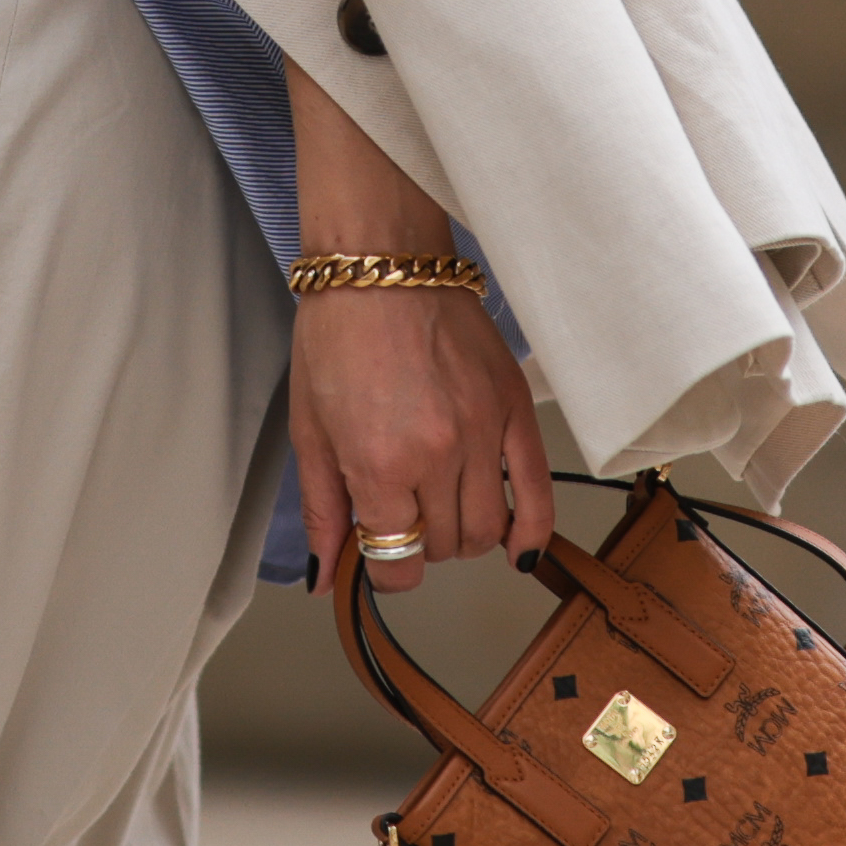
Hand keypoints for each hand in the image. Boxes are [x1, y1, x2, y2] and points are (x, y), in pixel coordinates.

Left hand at [284, 61, 543, 575]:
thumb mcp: (309, 430)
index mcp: (379, 464)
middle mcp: (436, 456)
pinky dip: (530, 531)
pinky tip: (517, 548)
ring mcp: (482, 433)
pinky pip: (536, 492)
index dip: (384, 569)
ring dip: (463, 536)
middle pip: (442, 547)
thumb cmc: (336, 336)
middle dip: (418, 544)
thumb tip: (328, 579)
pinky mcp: (513, 409)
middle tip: (401, 513)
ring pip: (486, 530)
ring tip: (440, 508)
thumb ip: (323, 511)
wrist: (381, 266)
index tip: (377, 553)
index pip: (396, 563)